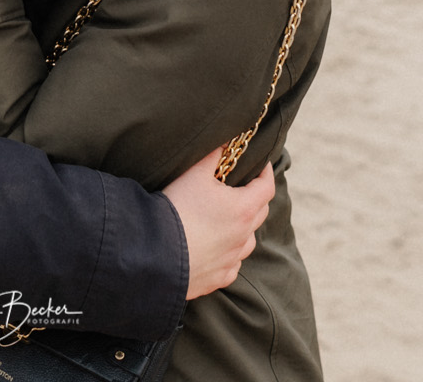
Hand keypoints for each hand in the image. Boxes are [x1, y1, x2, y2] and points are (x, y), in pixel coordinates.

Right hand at [162, 147, 273, 298]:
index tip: (261, 165)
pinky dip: (229, 255)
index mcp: (243, 209)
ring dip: (243, 229)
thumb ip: (212, 155)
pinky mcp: (218, 278)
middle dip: (256, 198)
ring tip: (229, 221)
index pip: (266, 188)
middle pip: (260, 214)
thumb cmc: (178, 209)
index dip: (266, 173)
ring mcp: (232, 260)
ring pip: (248, 242)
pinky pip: (232, 265)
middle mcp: (243, 236)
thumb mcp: (193, 174)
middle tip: (243, 188)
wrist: (156, 252)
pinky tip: (216, 250)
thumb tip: (224, 143)